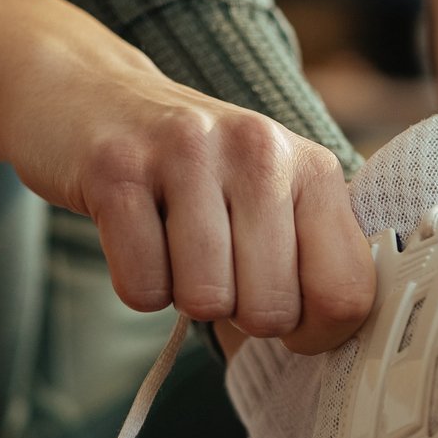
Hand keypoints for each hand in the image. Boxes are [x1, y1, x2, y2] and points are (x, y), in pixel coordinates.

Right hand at [5, 42, 372, 353]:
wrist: (92, 96)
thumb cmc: (197, 169)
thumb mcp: (274, 194)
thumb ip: (314, 258)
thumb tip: (333, 342)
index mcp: (312, 167)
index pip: (345, 292)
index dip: (315, 333)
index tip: (289, 320)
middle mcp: (259, 150)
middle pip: (271, 309)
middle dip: (239, 314)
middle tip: (219, 267)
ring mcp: (187, 154)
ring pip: (205, 299)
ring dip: (185, 295)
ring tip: (176, 244)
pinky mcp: (117, 170)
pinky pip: (142, 287)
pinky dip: (138, 284)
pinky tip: (138, 236)